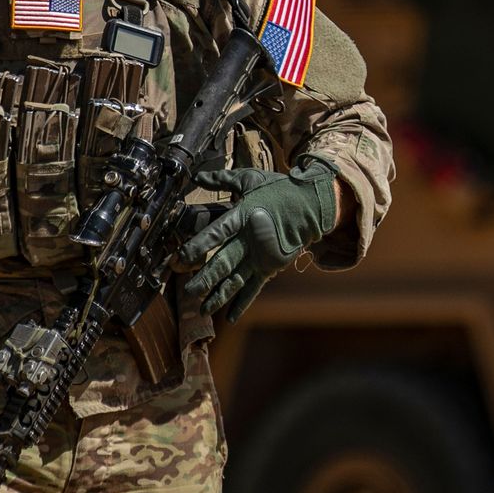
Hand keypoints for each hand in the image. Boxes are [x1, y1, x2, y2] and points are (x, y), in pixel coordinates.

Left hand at [181, 159, 336, 322]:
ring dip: (219, 295)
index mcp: (244, 215)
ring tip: (202, 309)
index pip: (218, 232)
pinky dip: (243, 303)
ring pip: (237, 279)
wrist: (312, 205)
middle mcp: (251, 239)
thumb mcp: (251, 179)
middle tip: (187, 290)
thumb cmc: (279, 189)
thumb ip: (223, 180)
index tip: (181, 256)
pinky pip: (255, 287)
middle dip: (205, 278)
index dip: (199, 245)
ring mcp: (262, 255)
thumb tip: (199, 176)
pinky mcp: (271, 266)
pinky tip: (231, 317)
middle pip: (224, 262)